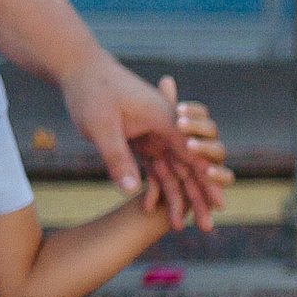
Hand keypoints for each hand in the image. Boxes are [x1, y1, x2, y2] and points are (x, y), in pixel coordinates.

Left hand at [61, 52, 226, 228]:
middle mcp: (166, 128)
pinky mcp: (141, 141)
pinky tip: (147, 208)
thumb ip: (117, 157)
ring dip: (179, 199)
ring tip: (178, 227)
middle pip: (191, 167)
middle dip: (200, 197)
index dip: (207, 180)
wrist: (78, 69)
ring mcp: (154, 135)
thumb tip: (131, 191)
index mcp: (165, 117)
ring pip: (174, 173)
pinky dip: (153, 188)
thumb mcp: (100, 125)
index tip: (218, 203)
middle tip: (208, 225)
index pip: (193, 153)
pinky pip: (153, 168)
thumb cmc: (90, 91)